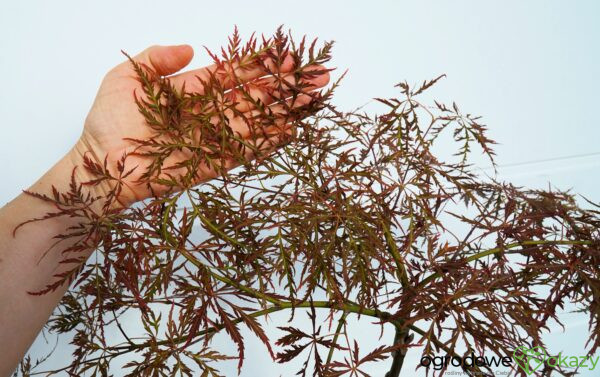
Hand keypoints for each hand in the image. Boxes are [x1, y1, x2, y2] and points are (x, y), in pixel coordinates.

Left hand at [70, 44, 329, 208]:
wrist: (101, 168)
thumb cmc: (108, 121)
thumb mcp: (126, 77)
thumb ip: (156, 59)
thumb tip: (189, 47)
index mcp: (193, 90)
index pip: (235, 74)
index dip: (261, 65)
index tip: (286, 57)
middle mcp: (209, 112)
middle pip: (255, 96)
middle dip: (285, 86)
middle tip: (316, 75)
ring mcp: (214, 138)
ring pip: (257, 120)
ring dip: (285, 110)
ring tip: (313, 98)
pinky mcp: (215, 163)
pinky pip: (247, 150)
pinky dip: (269, 141)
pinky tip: (292, 129)